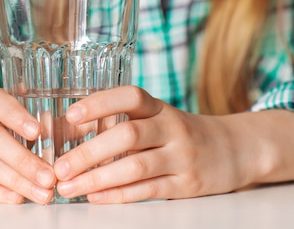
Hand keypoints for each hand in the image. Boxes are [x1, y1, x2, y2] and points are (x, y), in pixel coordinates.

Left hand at [52, 86, 248, 202]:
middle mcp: (171, 127)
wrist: (233, 149)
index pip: (130, 96)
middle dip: (89, 152)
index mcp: (159, 107)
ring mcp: (181, 156)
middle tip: (59, 167)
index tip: (71, 115)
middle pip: (128, 135)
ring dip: (97, 178)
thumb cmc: (179, 133)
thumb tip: (69, 133)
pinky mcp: (186, 184)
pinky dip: (117, 195)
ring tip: (69, 187)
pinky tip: (94, 197)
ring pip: (136, 167)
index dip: (100, 103)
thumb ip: (120, 122)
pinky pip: (147, 191)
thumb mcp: (157, 119)